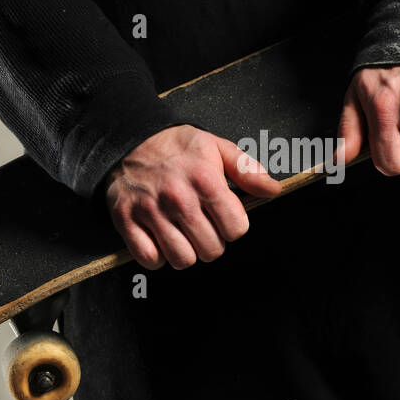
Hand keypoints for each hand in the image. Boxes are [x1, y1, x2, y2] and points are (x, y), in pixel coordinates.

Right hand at [105, 125, 280, 269]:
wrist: (129, 138)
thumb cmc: (176, 147)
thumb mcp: (216, 147)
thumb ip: (247, 170)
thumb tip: (273, 189)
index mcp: (206, 180)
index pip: (236, 230)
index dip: (233, 226)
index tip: (223, 216)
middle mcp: (179, 198)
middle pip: (211, 250)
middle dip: (212, 241)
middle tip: (202, 225)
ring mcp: (150, 212)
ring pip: (183, 260)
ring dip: (186, 252)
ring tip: (182, 233)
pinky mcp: (126, 221)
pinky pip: (150, 260)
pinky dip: (157, 256)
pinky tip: (160, 238)